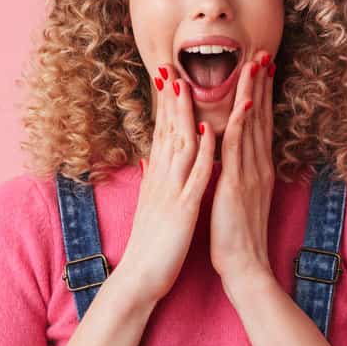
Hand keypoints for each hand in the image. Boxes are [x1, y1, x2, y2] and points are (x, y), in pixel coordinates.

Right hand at [117, 64, 215, 308]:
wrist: (139, 278)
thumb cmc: (148, 245)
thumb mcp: (149, 206)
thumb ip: (151, 179)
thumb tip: (148, 158)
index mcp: (156, 178)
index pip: (161, 133)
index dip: (165, 105)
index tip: (169, 78)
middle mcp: (161, 179)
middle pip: (167, 131)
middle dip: (171, 99)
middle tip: (173, 67)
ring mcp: (171, 192)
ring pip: (179, 145)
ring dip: (185, 114)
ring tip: (189, 85)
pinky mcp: (182, 209)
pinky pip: (194, 176)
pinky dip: (201, 152)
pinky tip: (208, 132)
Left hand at [210, 51, 276, 284]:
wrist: (245, 268)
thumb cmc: (235, 237)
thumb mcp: (235, 199)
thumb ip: (233, 176)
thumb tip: (227, 160)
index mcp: (256, 170)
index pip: (257, 125)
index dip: (259, 96)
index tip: (258, 71)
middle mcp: (258, 167)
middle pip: (260, 117)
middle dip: (260, 85)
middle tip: (262, 54)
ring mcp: (250, 174)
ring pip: (251, 125)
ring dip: (253, 93)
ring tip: (255, 65)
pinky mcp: (238, 185)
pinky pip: (238, 149)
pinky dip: (241, 124)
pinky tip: (243, 104)